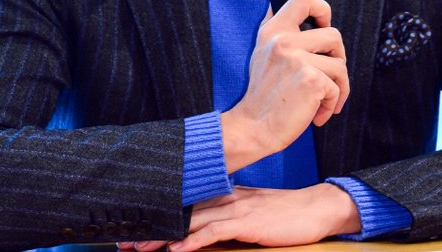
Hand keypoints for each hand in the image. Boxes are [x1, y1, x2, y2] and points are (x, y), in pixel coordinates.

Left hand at [117, 183, 360, 250]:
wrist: (315, 209)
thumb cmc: (285, 217)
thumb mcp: (252, 216)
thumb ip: (228, 220)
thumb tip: (203, 233)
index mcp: (226, 195)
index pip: (187, 203)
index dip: (161, 215)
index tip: (136, 229)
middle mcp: (227, 197)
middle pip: (183, 210)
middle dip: (153, 226)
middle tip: (126, 241)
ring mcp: (237, 207)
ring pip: (192, 220)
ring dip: (164, 235)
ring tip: (140, 247)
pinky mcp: (248, 220)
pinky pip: (215, 231)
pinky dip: (193, 240)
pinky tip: (177, 250)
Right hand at [221, 0, 348, 172]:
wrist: (253, 127)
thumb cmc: (262, 95)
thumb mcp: (262, 52)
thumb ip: (277, 31)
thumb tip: (291, 9)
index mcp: (273, 31)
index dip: (323, 10)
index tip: (323, 27)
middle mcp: (284, 41)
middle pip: (334, 35)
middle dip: (338, 58)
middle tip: (328, 76)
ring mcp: (298, 59)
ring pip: (340, 65)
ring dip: (337, 88)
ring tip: (322, 101)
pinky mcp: (311, 80)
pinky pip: (337, 88)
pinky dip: (332, 104)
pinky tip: (317, 114)